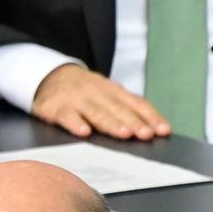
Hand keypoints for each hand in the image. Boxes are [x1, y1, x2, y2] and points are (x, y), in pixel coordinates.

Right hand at [31, 64, 172, 140]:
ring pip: (96, 113)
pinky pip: (67, 116)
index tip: (163, 131)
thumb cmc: (84, 91)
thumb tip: (151, 128)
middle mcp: (97, 93)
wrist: (49, 76)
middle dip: (133, 122)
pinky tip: (84, 132)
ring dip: (111, 123)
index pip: (136, 103)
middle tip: (145, 135)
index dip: (150, 117)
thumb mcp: (106, 93)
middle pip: (118, 109)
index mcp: (113, 90)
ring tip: (124, 134)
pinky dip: (75, 124)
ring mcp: (76, 99)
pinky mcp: (55, 107)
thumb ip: (125, 107)